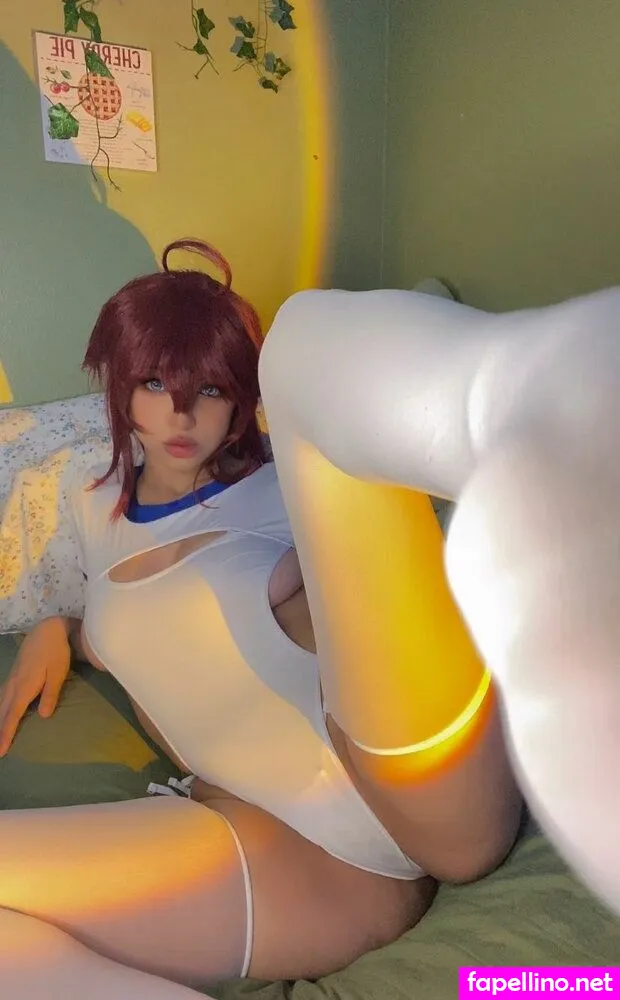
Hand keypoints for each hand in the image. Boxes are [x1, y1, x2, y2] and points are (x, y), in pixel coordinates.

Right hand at [0, 617, 70, 755]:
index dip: (6, 734)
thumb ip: (51, 694)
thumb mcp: (58, 673)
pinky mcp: (15, 673)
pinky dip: (0, 707)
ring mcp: (12, 678)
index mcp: (24, 687)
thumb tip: (44, 715)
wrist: (48, 630)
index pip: (13, 715)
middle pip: (2, 711)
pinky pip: (3, 695)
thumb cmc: (56, 652)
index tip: (2, 750)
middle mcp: (14, 684)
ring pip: (0, 703)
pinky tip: (1, 710)